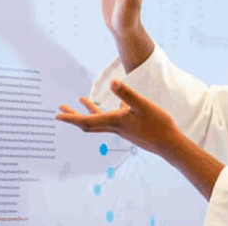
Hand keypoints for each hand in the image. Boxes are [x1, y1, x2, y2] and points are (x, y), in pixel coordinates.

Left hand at [56, 80, 183, 157]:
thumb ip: (127, 94)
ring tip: (81, 99)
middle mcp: (115, 127)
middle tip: (60, 109)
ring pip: (99, 121)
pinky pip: (111, 121)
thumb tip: (112, 82)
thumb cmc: (158, 124)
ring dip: (88, 111)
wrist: (170, 144)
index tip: (56, 115)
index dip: (70, 118)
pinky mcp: (129, 129)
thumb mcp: (142, 104)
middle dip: (73, 116)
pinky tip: (114, 104)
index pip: (86, 121)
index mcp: (115, 121)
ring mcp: (122, 130)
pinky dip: (104, 113)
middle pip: (88, 123)